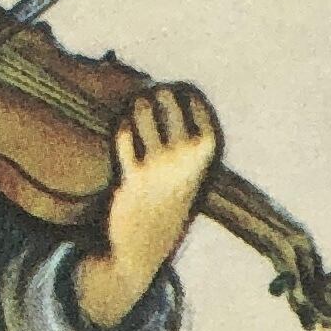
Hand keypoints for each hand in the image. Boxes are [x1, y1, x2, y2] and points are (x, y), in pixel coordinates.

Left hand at [75, 83, 219, 329]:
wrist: (146, 243)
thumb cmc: (171, 195)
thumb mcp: (192, 164)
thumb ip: (188, 130)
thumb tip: (168, 87)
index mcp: (209, 149)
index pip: (194, 97)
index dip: (178, 89)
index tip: (171, 94)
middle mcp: (189, 156)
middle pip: (166, 97)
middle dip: (153, 92)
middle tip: (147, 98)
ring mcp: (162, 166)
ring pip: (142, 111)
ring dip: (134, 106)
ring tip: (135, 110)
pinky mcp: (134, 177)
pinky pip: (123, 135)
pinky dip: (122, 129)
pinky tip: (126, 133)